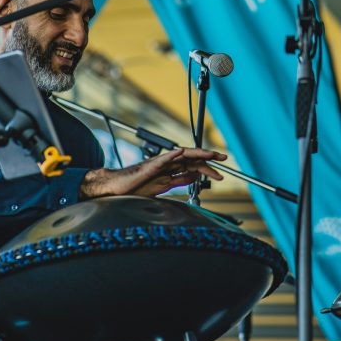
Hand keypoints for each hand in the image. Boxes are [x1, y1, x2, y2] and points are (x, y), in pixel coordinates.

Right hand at [80, 147, 225, 198]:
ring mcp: (158, 163)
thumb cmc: (136, 187)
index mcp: (171, 169)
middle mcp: (167, 164)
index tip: (221, 172)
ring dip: (197, 154)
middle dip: (209, 158)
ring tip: (211, 154)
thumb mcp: (164, 186)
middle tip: (224, 159)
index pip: (193, 166)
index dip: (208, 168)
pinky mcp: (148, 166)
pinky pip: (162, 159)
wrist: (116, 188)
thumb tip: (196, 176)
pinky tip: (182, 153)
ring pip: (181, 155)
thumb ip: (180, 180)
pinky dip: (173, 155)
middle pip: (192, 158)